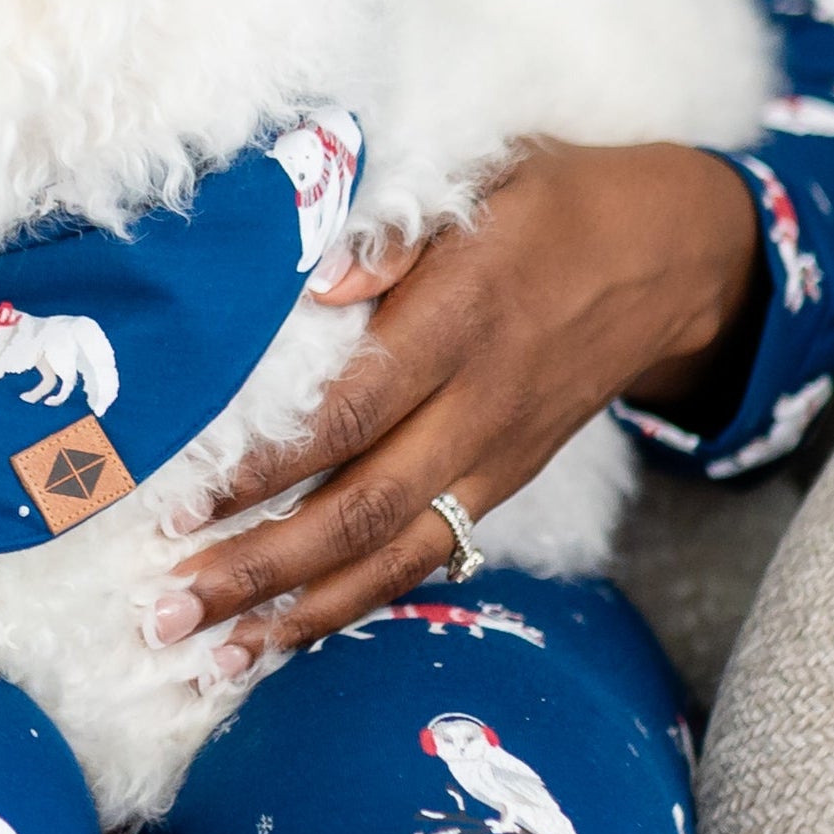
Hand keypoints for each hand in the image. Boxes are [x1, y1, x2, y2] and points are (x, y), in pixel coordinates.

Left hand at [154, 141, 763, 666]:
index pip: (351, 412)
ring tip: (211, 656)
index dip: (268, 465)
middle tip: (166, 607)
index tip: (183, 501)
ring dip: (297, 612)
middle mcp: (477, 407)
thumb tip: (314, 283)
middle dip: (260, 566)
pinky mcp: (501, 487)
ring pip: (393, 557)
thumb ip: (393, 231)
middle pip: (361, 508)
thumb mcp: (483, 177)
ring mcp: (493, 459)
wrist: (667, 260)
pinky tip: (283, 639)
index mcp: (461, 321)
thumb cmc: (550, 204)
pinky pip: (425, 561)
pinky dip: (353, 606)